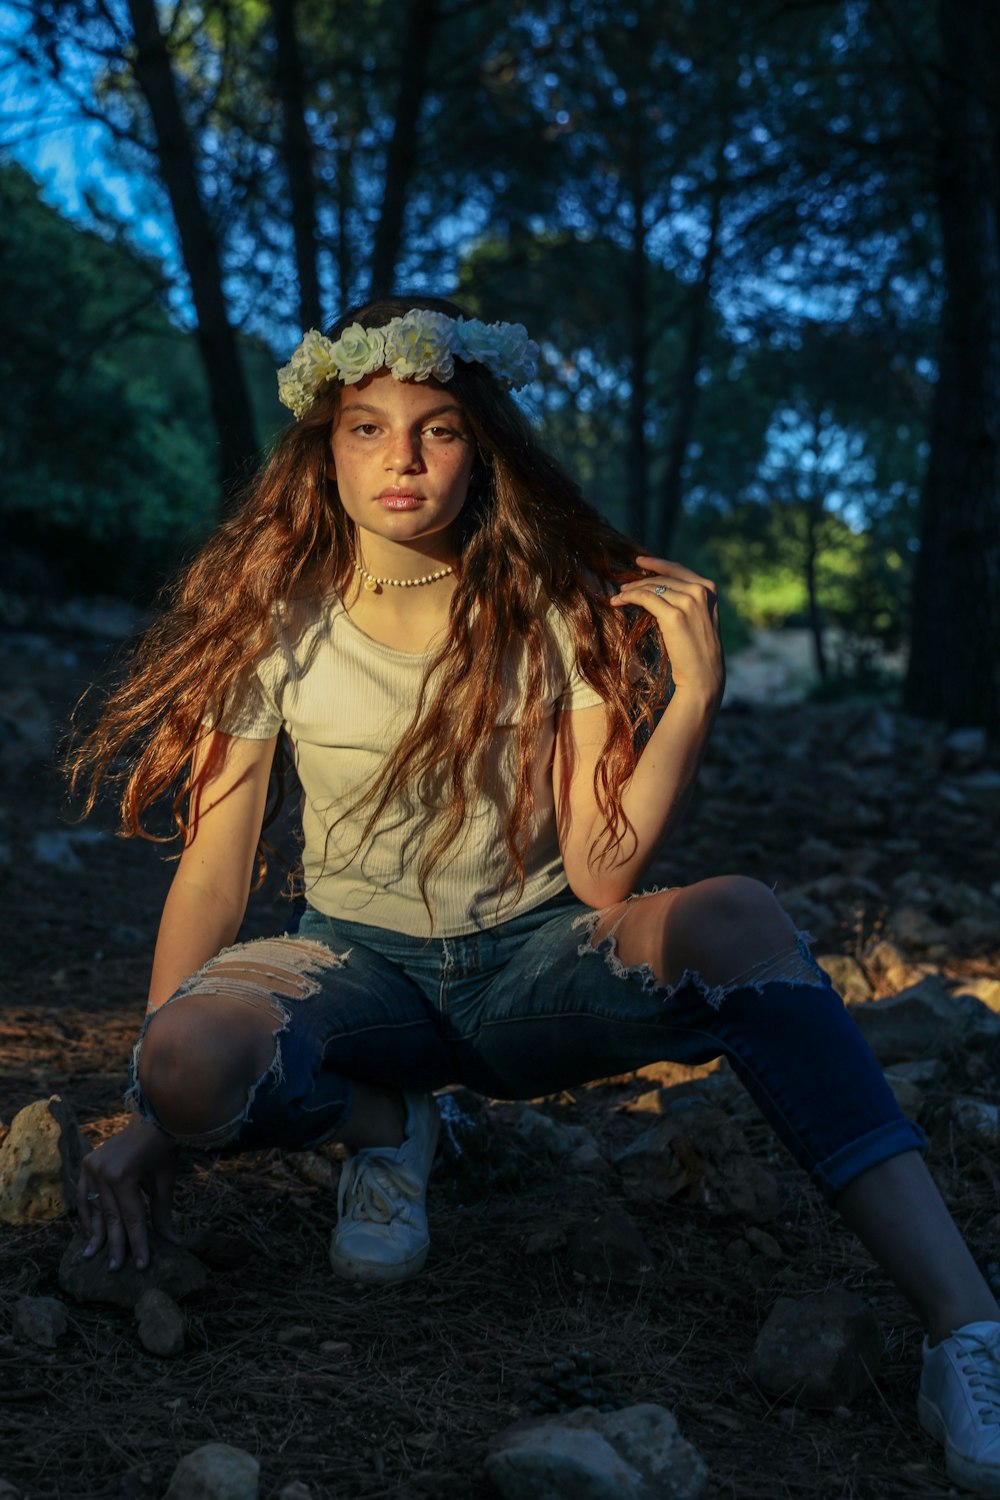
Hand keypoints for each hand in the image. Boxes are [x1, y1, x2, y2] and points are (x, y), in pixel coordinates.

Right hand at [77, 1116, 181, 1270]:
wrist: (152, 1117)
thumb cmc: (163, 1150)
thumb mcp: (165, 1182)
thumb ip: (163, 1213)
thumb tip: (172, 1243)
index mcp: (123, 1176)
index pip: (132, 1218)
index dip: (138, 1243)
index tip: (142, 1265)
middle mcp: (102, 1172)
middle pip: (111, 1217)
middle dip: (115, 1244)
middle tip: (115, 1268)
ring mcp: (91, 1167)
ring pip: (94, 1209)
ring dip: (95, 1233)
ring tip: (92, 1255)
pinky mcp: (87, 1164)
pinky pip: (83, 1195)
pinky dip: (86, 1213)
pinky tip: (88, 1231)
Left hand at [609, 555, 724, 707]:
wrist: (704, 675)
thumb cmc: (698, 651)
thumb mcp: (699, 618)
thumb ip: (687, 601)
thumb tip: (659, 591)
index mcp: (709, 589)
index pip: (679, 569)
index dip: (657, 564)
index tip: (640, 562)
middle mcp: (701, 591)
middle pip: (663, 578)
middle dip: (640, 581)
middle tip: (623, 587)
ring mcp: (688, 602)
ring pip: (652, 587)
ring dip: (631, 590)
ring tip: (617, 597)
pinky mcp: (673, 615)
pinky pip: (645, 598)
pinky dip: (629, 598)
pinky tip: (619, 601)